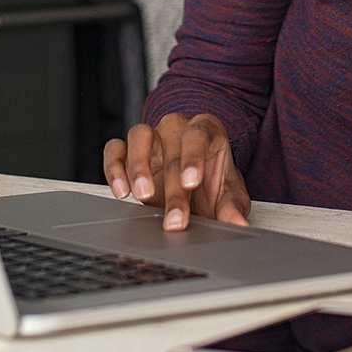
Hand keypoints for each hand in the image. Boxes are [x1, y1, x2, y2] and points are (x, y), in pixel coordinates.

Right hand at [102, 113, 250, 230]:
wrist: (194, 185)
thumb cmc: (213, 183)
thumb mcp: (228, 195)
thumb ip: (232, 208)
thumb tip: (238, 224)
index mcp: (206, 129)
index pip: (199, 135)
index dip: (193, 157)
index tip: (192, 183)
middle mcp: (177, 127)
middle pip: (171, 149)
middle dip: (172, 188)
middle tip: (174, 219)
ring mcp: (151, 136)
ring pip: (139, 136)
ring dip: (138, 167)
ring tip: (143, 196)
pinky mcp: (127, 149)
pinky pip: (115, 149)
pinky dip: (114, 167)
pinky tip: (121, 191)